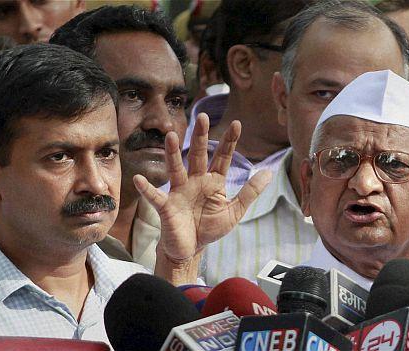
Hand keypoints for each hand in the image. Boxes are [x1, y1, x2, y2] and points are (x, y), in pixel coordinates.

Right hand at [134, 113, 271, 282]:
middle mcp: (195, 181)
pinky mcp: (166, 206)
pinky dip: (147, 188)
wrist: (190, 249)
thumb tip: (269, 173)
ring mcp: (179, 192)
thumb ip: (250, 192)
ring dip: (173, 153)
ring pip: (176, 168)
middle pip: (197, 155)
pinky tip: (139, 179)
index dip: (229, 142)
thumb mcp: (234, 211)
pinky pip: (155, 196)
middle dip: (200, 137)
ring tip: (171, 136)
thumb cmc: (210, 228)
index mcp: (213, 182)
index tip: (236, 124)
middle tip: (203, 117)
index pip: (222, 157)